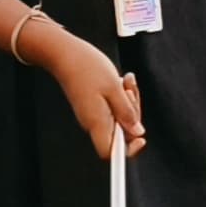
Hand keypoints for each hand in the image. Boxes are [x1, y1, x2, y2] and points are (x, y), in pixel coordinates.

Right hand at [43, 37, 145, 155]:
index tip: (140, 138)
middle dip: (133, 114)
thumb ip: (127, 112)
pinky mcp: (93, 105)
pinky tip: (119, 83)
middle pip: (121, 133)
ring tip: (126, 82)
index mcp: (97, 122)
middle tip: (131, 93)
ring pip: (119, 118)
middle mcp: (93, 122)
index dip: (128, 150)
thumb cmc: (86, 67)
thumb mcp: (115, 88)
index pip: (111, 153)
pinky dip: (120, 96)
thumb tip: (137, 131)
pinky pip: (113, 107)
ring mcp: (92, 114)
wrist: (65, 54)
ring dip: (128, 101)